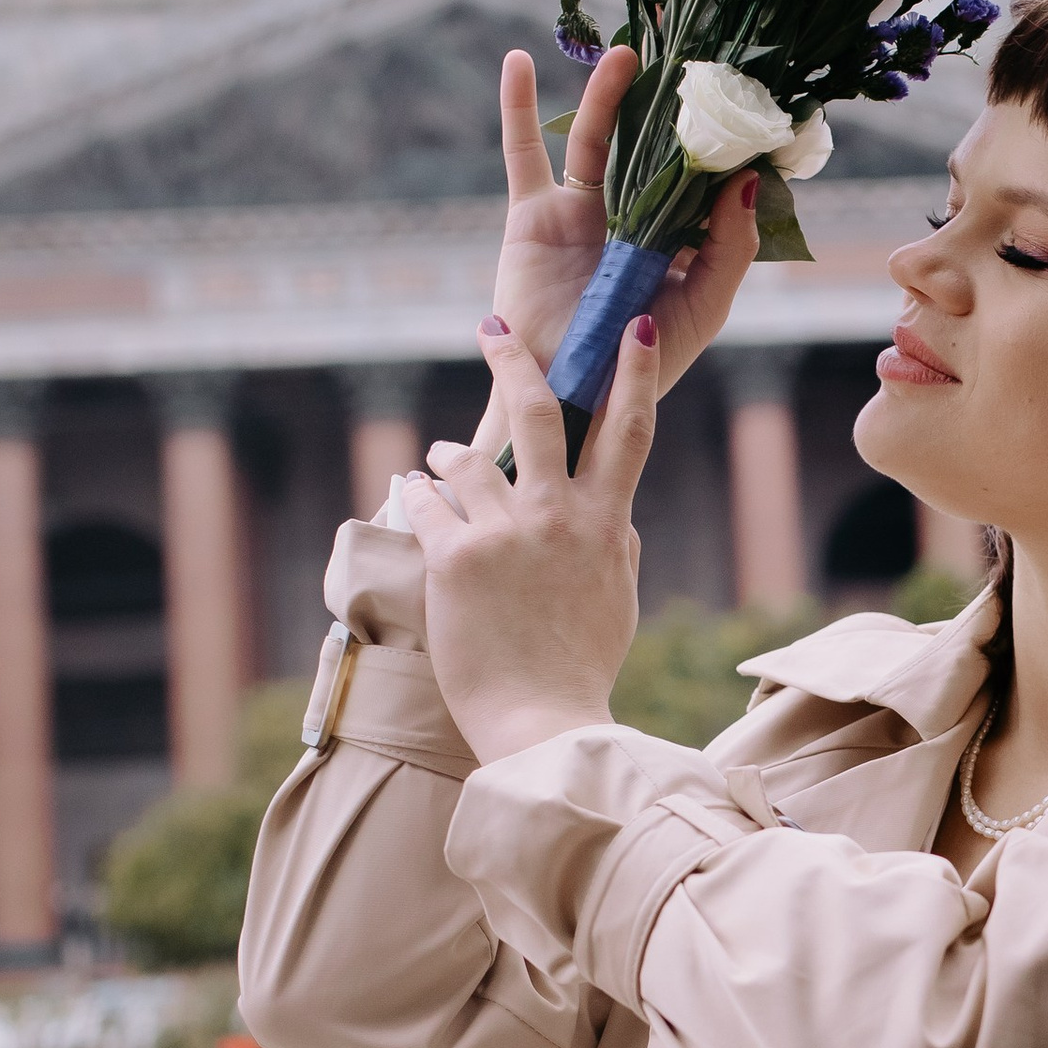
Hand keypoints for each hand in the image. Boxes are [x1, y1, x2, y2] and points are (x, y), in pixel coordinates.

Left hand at [403, 314, 658, 763]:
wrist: (542, 722)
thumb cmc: (581, 667)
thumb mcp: (618, 598)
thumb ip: (615, 545)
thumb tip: (615, 515)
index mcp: (607, 523)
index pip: (631, 430)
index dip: (637, 372)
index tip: (637, 326)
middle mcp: (559, 516)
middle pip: (539, 412)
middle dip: (514, 359)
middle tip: (494, 328)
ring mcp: (506, 534)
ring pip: (466, 458)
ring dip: (446, 453)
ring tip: (434, 459)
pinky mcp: (456, 559)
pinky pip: (428, 504)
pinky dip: (418, 493)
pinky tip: (410, 491)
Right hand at [475, 46, 756, 446]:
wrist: (567, 400)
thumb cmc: (640, 368)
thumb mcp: (702, 309)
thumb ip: (730, 249)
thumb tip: (746, 182)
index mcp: (674, 239)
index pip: (698, 175)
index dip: (717, 138)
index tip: (743, 96)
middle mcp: (628, 217)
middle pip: (646, 144)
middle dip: (664, 102)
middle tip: (688, 54)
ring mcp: (580, 212)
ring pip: (593, 138)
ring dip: (607, 93)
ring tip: (629, 51)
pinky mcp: (533, 215)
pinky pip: (524, 153)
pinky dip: (515, 107)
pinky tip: (517, 61)